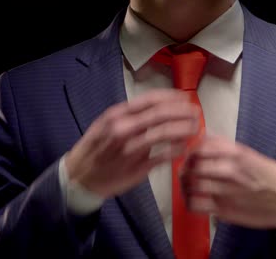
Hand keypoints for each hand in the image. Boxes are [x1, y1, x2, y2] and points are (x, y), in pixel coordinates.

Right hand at [65, 89, 198, 198]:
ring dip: (183, 129)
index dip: (171, 97)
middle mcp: (123, 129)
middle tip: (196, 112)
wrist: (79, 177)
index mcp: (117, 115)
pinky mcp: (137, 168)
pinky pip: (162, 157)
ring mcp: (130, 149)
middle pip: (160, 115)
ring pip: (163, 134)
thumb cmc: (97, 148)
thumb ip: (131, 116)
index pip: (150, 100)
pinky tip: (184, 148)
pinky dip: (176, 150)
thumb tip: (159, 108)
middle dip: (182, 112)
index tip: (185, 97)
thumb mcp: (107, 124)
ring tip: (195, 128)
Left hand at [180, 136, 275, 229]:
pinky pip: (195, 205)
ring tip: (187, 186)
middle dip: (185, 168)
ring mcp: (225, 191)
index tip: (191, 156)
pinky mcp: (224, 210)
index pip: (201, 147)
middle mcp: (229, 170)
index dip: (191, 151)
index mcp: (236, 153)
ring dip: (185, 185)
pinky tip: (193, 201)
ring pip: (191, 184)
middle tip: (186, 172)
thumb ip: (227, 148)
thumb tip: (205, 138)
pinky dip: (190, 202)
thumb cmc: (271, 176)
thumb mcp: (251, 154)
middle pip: (192, 165)